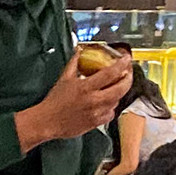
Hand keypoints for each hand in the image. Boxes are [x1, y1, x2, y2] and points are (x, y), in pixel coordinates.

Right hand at [16, 52, 131, 149]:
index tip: (126, 59)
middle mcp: (94, 100)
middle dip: (128, 79)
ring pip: (117, 101)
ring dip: (119, 92)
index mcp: (86, 87)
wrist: (47, 121)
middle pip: (120, 89)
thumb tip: (79, 51)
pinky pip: (111, 113)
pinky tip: (107, 102)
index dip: (122, 65)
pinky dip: (111, 106)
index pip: (110, 73)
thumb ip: (74, 63)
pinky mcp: (96, 123)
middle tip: (128, 73)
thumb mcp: (64, 78)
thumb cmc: (54, 101)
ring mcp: (96, 113)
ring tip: (117, 86)